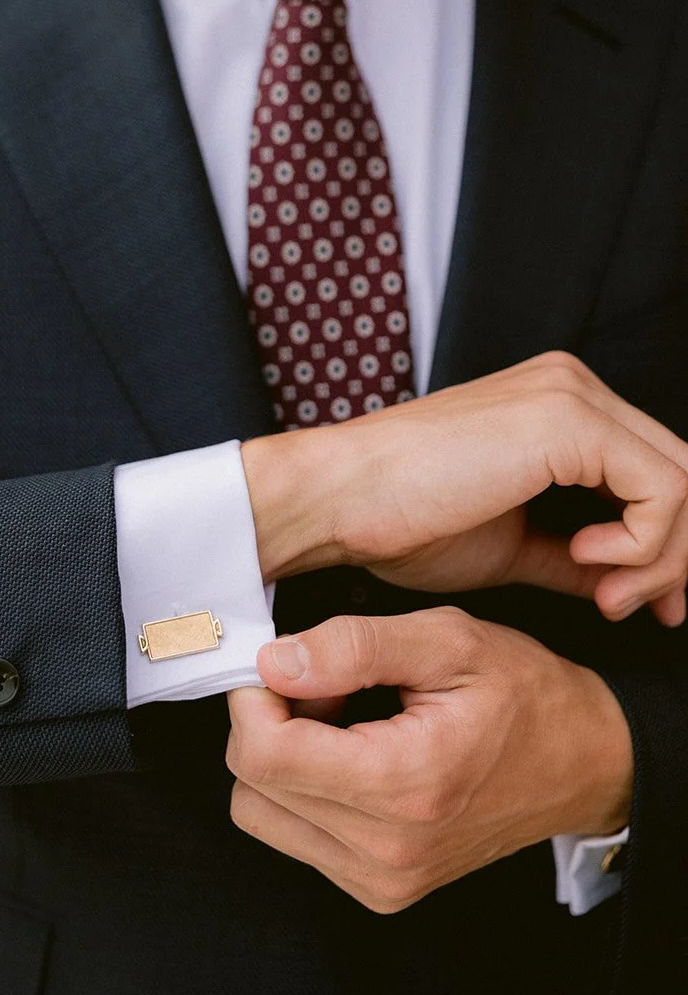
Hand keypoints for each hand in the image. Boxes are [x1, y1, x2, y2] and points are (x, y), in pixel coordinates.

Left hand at [226, 608, 633, 913]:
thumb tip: (274, 661)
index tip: (283, 661)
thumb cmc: (521, 693)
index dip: (254, 697)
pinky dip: (303, 789)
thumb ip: (353, 646)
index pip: (262, 755)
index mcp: (403, 783)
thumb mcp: (446, 639)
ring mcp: (384, 879)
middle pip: (250, 787)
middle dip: (268, 722)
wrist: (581, 762)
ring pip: (261, 814)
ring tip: (340, 719)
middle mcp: (388, 848)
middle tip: (322, 684)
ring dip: (281, 758)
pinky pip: (295, 835)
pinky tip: (350, 753)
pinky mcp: (380, 888)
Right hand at [242, 351, 687, 625]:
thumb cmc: (401, 520)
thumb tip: (626, 585)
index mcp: (557, 404)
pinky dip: (644, 544)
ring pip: (683, 482)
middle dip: (676, 556)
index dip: (669, 544)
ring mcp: (572, 395)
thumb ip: (575, 557)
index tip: (642, 603)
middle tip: (636, 609)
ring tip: (604, 595)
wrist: (340, 499)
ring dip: (663, 558)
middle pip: (682, 472)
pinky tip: (587, 562)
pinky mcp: (569, 420)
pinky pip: (663, 490)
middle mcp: (572, 385)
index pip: (655, 468)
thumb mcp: (511, 545)